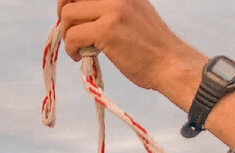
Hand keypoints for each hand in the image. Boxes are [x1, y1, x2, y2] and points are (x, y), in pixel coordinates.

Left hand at [58, 0, 202, 94]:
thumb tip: (81, 11)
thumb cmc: (151, 47)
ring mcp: (112, 10)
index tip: (74, 15)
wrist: (170, 64)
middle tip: (71, 31)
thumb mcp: (134, 13)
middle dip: (64, 14)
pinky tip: (80, 56)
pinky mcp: (107, 30)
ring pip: (68, 15)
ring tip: (78, 47)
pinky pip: (73, 35)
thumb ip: (111, 8)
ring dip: (67, 34)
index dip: (71, 0)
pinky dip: (71, 48)